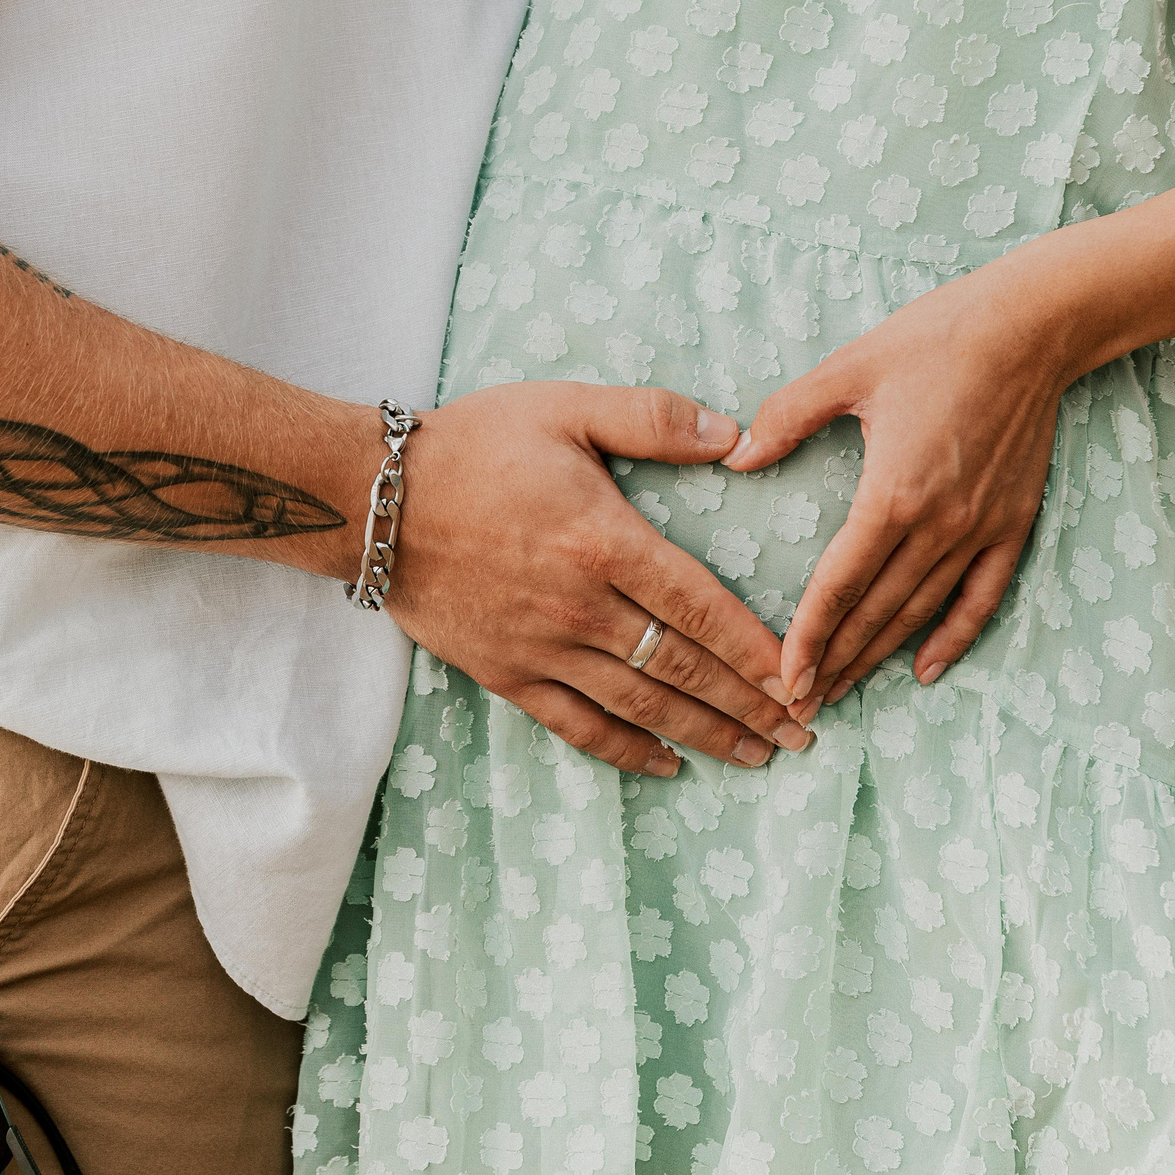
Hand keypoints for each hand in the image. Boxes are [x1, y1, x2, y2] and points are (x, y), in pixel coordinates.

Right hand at [380, 383, 809, 775]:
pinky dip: (625, 750)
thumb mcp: (565, 408)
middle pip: (682, 666)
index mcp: (603, 540)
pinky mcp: (504, 672)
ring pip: (639, 704)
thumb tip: (735, 434)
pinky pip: (575, 725)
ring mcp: (540, 647)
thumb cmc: (473, 445)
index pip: (699, 606)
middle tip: (803, 732)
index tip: (802, 676)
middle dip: (749, 704)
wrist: (371, 499)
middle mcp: (579, 605)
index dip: (756, 649)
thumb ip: (652, 419)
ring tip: (756, 756)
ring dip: (704, 733)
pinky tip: (666, 765)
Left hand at [723, 259, 1080, 715]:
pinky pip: (982, 597)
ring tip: (844, 692)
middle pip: (876, 612)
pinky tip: (928, 669)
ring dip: (880, 657)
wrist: (1033, 326)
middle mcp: (938, 525)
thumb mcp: (848, 368)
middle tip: (798, 707)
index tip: (783, 679)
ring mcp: (980, 529)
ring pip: (921, 612)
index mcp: (891, 493)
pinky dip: (954, 637)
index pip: (839, 585)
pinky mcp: (1013, 524)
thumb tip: (737, 458)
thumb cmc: (936, 338)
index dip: (809, 638)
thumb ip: (786, 417)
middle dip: (835, 663)